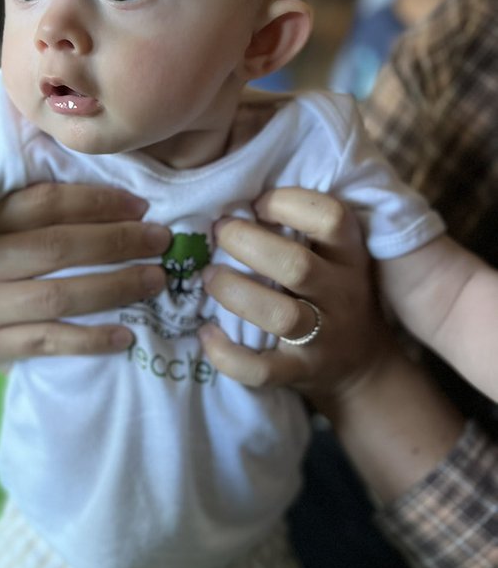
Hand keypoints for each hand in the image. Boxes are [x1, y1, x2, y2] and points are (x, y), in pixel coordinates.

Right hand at [0, 182, 171, 366]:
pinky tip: (126, 336)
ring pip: (58, 296)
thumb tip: (130, 202)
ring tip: (154, 281)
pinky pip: (50, 341)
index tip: (142, 206)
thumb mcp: (14, 234)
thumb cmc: (6, 270)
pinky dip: (92, 339)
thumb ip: (54, 216)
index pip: (46, 202)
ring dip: (115, 287)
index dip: (98, 202)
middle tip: (160, 241)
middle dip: (117, 242)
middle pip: (57, 247)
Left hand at [198, 187, 389, 404]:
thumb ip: (300, 231)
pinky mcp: (301, 373)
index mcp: (349, 255)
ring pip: (280, 316)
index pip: (330, 218)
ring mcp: (324, 337)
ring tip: (208, 278)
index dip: (287, 203)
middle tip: (217, 234)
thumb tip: (234, 194)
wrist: (361, 366)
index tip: (255, 204)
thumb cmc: (331, 295)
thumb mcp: (334, 258)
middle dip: (247, 244)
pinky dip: (226, 354)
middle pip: (296, 265)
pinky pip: (262, 369)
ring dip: (235, 293)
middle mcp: (341, 293)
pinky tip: (206, 334)